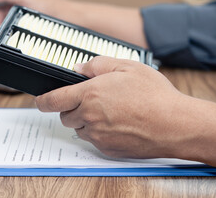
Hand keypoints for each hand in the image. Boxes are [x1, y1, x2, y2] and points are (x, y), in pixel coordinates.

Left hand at [35, 56, 185, 158]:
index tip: (40, 101)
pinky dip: (99, 132)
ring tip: (109, 112)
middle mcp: (90, 117)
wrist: (176, 124)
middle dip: (71, 108)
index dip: (43, 100)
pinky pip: (94, 140)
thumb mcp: (127, 67)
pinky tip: (118, 124)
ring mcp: (98, 136)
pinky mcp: (108, 149)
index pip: (54, 100)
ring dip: (86, 121)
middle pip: (65, 116)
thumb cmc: (155, 95)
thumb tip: (79, 68)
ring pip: (79, 129)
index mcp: (90, 94)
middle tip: (90, 101)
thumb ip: (98, 65)